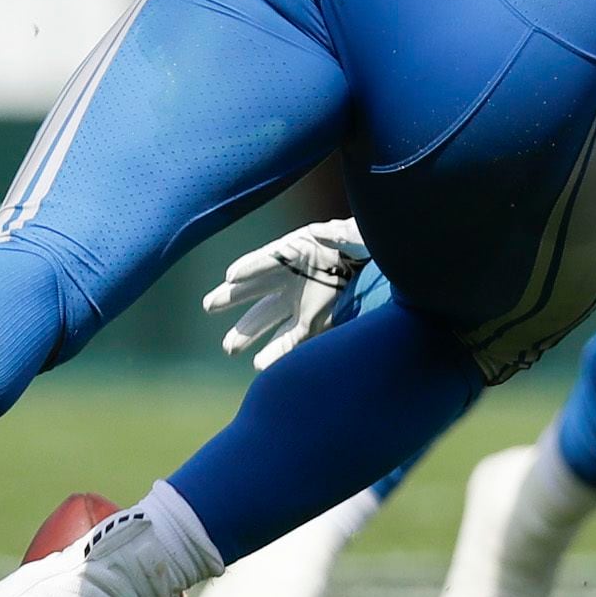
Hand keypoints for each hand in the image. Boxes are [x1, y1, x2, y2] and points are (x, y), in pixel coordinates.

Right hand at [202, 218, 369, 370]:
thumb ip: (345, 233)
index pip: (268, 258)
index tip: (233, 276)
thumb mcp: (358, 234)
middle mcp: (293, 276)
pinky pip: (291, 340)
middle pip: (256, 288)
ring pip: (268, 319)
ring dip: (249, 333)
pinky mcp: (314, 324)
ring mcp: (301, 301)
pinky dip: (276, 352)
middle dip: (233, 297)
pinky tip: (261, 365)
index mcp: (298, 250)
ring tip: (229, 348)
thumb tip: (325, 231)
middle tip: (209, 305)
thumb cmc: (369, 245)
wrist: (385, 270)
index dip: (251, 266)